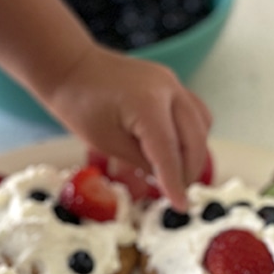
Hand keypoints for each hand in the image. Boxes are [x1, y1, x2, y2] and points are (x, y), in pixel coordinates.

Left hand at [41, 47, 211, 210]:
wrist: (72, 67)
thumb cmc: (80, 105)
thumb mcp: (106, 143)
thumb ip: (140, 160)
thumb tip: (165, 179)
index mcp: (147, 104)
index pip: (169, 151)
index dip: (176, 182)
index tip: (181, 206)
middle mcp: (168, 89)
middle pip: (194, 138)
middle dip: (189, 170)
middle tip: (178, 195)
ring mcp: (172, 82)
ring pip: (201, 124)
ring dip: (194, 152)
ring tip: (177, 175)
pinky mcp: (170, 83)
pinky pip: (194, 111)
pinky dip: (192, 134)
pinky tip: (178, 150)